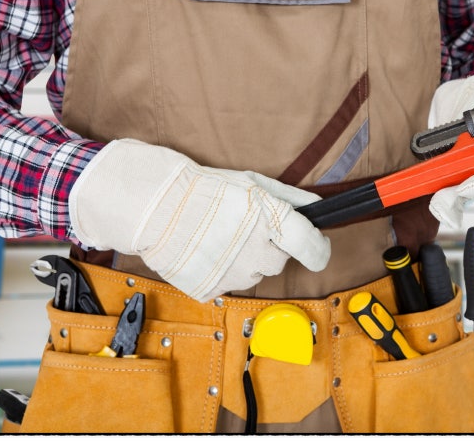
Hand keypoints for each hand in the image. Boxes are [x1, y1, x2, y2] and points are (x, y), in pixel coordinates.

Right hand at [69, 139, 330, 301]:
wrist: (154, 206)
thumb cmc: (204, 190)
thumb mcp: (252, 183)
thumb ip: (290, 198)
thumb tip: (317, 207)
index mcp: (272, 222)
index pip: (312, 247)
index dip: (319, 250)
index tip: (318, 248)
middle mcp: (258, 253)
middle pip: (279, 262)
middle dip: (268, 248)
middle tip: (243, 230)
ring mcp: (235, 276)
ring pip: (253, 275)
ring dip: (244, 261)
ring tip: (218, 237)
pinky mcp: (213, 290)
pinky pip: (227, 284)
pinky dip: (221, 272)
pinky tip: (206, 251)